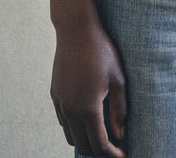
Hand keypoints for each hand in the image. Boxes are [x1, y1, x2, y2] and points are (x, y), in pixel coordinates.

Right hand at [47, 0, 126, 156]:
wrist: (76, 29)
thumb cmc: (101, 51)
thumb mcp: (118, 79)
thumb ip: (120, 110)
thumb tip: (121, 134)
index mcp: (87, 108)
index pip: (99, 144)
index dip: (112, 153)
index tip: (122, 154)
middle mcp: (70, 110)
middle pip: (83, 145)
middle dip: (99, 151)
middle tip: (113, 146)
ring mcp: (60, 103)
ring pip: (70, 136)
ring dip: (85, 140)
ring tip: (101, 133)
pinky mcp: (54, 95)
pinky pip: (63, 121)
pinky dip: (74, 126)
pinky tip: (87, 118)